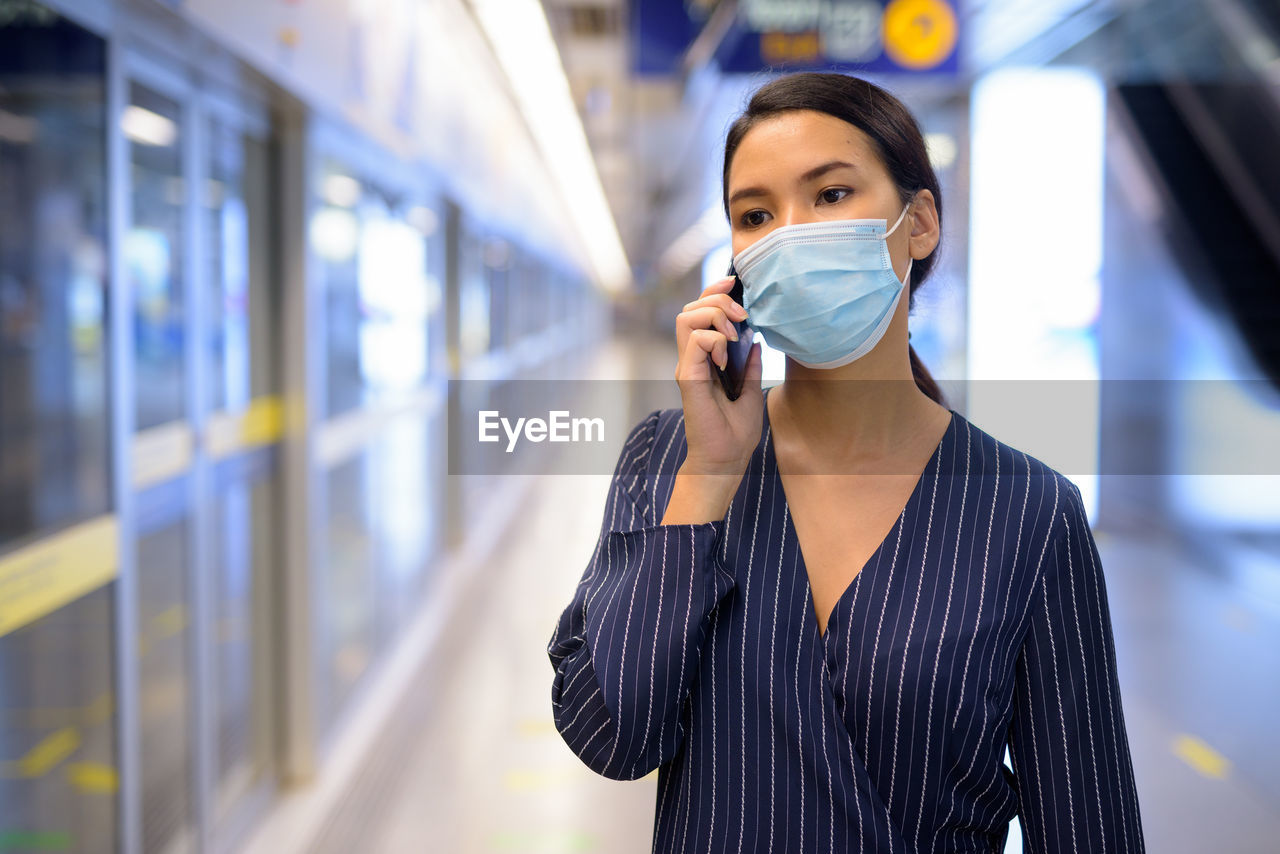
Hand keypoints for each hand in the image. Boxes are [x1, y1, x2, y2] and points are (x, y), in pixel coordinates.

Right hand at [672, 276, 764, 476]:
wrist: (725, 462)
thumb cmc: (734, 434)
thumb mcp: (751, 392)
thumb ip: (750, 366)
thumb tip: (756, 342)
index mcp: (706, 359)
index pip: (700, 311)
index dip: (715, 290)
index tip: (736, 283)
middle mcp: (692, 359)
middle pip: (691, 306)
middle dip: (717, 298)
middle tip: (742, 315)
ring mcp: (688, 367)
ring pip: (686, 317)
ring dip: (714, 316)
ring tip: (734, 335)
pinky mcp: (688, 377)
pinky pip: (695, 340)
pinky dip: (714, 341)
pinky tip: (727, 359)